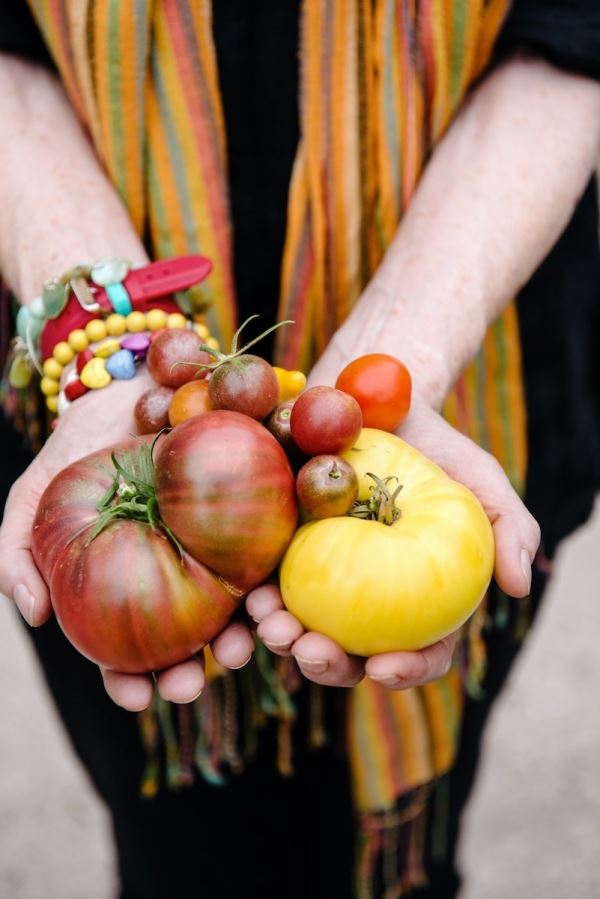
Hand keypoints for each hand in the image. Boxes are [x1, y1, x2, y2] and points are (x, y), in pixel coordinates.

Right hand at [0, 373, 253, 711]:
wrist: (136, 379)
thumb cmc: (80, 443)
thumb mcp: (36, 494)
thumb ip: (18, 550)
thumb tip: (35, 616)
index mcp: (129, 584)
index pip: (125, 649)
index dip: (128, 681)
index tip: (134, 698)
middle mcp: (178, 573)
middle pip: (187, 639)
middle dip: (190, 672)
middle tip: (191, 684)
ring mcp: (221, 547)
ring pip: (234, 608)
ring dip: (239, 637)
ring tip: (237, 647)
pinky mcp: (260, 512)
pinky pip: (270, 553)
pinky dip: (271, 578)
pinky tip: (269, 594)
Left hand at [251, 342, 539, 689]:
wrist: (377, 399)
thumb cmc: (436, 448)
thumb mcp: (480, 481)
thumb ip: (508, 528)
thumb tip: (520, 588)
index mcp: (418, 599)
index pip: (420, 650)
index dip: (406, 670)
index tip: (385, 667)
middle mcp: (367, 601)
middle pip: (351, 654)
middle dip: (329, 666)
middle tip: (314, 650)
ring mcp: (320, 581)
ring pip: (299, 629)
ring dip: (284, 639)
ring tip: (272, 625)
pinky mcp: (280, 554)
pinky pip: (264, 586)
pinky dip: (254, 602)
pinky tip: (249, 598)